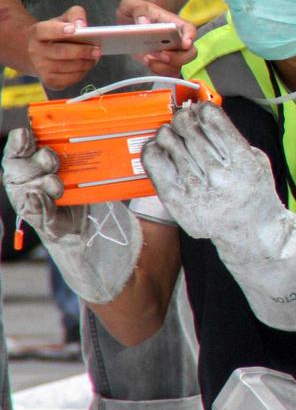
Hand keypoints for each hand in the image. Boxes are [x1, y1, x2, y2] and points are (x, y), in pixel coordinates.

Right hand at [1, 129, 140, 302]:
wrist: (139, 281)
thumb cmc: (138, 240)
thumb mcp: (144, 199)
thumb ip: (146, 175)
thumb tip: (158, 144)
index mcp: (73, 184)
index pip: (39, 155)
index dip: (30, 141)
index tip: (32, 128)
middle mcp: (57, 200)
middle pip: (23, 170)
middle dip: (26, 156)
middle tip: (48, 153)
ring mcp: (54, 220)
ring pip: (24, 193)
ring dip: (31, 179)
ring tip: (51, 176)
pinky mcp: (60, 240)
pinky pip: (40, 220)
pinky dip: (37, 205)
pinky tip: (40, 195)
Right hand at [27, 7, 100, 89]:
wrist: (37, 53)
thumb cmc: (55, 34)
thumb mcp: (63, 20)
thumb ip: (75, 15)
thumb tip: (82, 25)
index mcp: (37, 33)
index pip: (47, 31)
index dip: (60, 30)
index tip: (74, 30)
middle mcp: (36, 51)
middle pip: (61, 52)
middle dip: (82, 51)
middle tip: (98, 50)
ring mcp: (41, 68)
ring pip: (68, 67)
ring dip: (86, 63)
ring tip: (95, 57)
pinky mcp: (50, 81)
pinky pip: (71, 79)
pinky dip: (82, 73)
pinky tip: (86, 65)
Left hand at [117, 0, 197, 75]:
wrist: (131, 21)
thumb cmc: (137, 11)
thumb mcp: (134, 5)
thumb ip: (139, 11)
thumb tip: (143, 23)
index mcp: (175, 24)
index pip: (190, 30)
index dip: (190, 37)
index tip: (185, 43)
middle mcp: (177, 41)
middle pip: (190, 53)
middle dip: (178, 58)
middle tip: (162, 55)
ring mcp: (171, 54)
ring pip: (178, 66)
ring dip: (165, 67)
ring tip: (148, 59)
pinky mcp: (161, 63)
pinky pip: (167, 73)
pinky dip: (159, 72)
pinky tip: (148, 65)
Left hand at [141, 103, 295, 329]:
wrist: (250, 232)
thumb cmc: (253, 192)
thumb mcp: (256, 160)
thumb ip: (233, 138)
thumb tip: (204, 114)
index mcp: (242, 161)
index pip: (213, 121)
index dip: (204, 109)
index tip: (202, 109)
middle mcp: (218, 174)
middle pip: (188, 129)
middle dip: (184, 118)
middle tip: (184, 119)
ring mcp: (195, 188)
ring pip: (169, 142)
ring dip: (168, 132)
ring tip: (172, 133)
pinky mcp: (176, 200)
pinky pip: (154, 165)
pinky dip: (153, 150)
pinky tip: (159, 148)